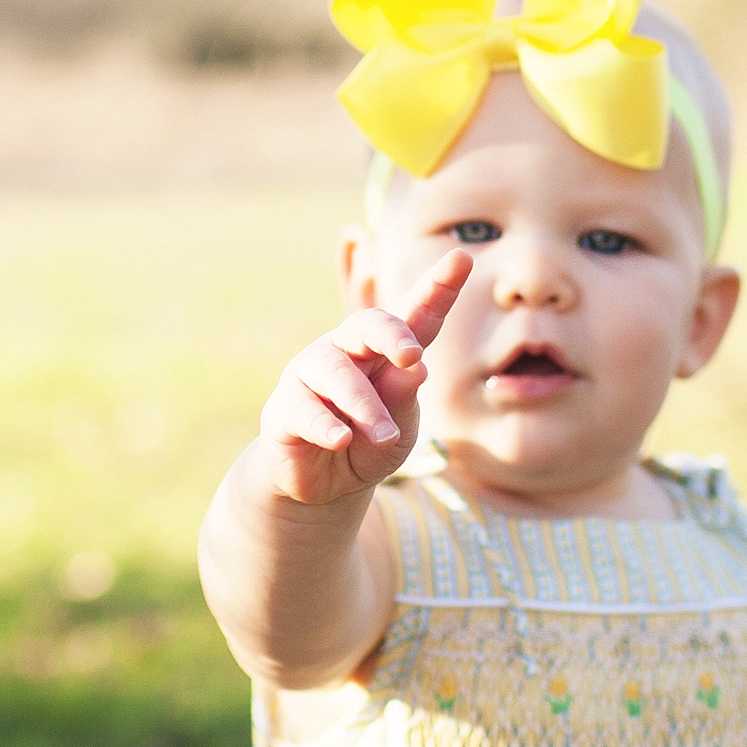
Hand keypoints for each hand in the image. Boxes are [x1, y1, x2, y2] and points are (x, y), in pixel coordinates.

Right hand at [253, 253, 471, 507]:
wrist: (323, 487)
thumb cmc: (369, 447)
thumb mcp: (399, 430)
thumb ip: (404, 400)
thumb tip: (416, 366)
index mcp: (384, 353)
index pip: (415, 317)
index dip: (438, 288)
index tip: (462, 259)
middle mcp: (346, 352)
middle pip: (366, 324)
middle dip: (390, 333)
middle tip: (411, 354)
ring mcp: (310, 376)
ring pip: (336, 373)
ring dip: (364, 405)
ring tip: (385, 436)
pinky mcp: (285, 407)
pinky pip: (305, 409)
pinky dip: (326, 425)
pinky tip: (340, 439)